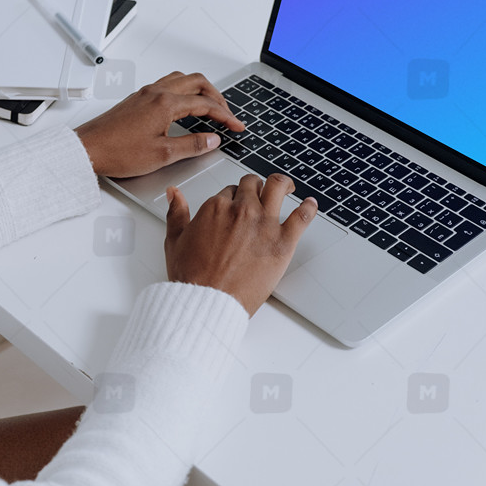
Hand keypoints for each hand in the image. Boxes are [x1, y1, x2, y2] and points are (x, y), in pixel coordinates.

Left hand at [74, 71, 244, 177]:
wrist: (87, 149)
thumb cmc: (117, 152)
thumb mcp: (162, 155)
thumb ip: (192, 145)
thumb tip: (212, 140)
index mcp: (166, 104)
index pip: (205, 104)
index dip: (225, 116)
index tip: (236, 126)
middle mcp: (156, 93)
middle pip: (197, 83)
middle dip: (216, 97)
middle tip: (226, 114)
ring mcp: (145, 94)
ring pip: (181, 80)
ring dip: (199, 90)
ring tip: (208, 106)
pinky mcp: (136, 99)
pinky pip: (167, 85)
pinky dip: (182, 91)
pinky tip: (182, 106)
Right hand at [164, 173, 317, 316]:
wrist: (208, 301)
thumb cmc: (192, 277)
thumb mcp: (175, 240)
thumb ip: (176, 213)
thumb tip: (174, 193)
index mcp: (215, 208)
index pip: (229, 191)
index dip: (232, 198)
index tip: (234, 206)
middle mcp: (241, 210)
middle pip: (252, 185)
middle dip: (254, 188)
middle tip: (258, 194)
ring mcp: (264, 224)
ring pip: (277, 188)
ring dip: (282, 184)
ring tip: (286, 187)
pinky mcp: (283, 242)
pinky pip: (303, 216)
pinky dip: (309, 208)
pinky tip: (311, 205)